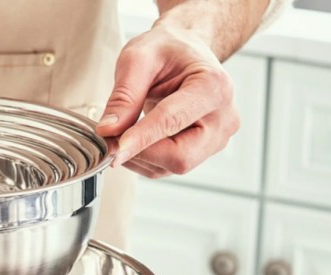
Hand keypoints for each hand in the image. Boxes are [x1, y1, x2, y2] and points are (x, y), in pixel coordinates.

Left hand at [95, 24, 239, 178]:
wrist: (187, 50)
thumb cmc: (167, 49)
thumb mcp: (138, 58)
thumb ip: (123, 95)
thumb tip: (107, 131)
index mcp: (213, 86)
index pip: (172, 121)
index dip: (140, 139)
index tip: (114, 150)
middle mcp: (223, 117)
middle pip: (180, 156)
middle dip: (142, 152)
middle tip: (113, 138)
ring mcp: (217, 138)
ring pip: (172, 166)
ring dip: (140, 157)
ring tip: (125, 131)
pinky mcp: (204, 151)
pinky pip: (167, 168)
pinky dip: (144, 159)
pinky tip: (136, 138)